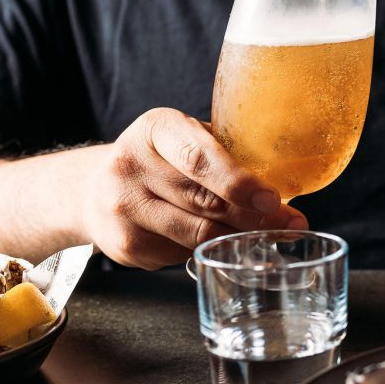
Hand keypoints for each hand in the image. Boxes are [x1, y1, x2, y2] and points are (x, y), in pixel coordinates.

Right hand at [78, 108, 307, 269]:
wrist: (93, 187)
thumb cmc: (161, 159)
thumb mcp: (186, 137)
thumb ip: (225, 152)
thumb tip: (287, 182)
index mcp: (155, 130)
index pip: (198, 156)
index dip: (238, 181)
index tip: (271, 199)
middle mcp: (131, 166)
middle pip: (204, 200)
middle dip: (254, 216)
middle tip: (291, 223)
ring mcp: (124, 209)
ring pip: (197, 233)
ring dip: (239, 238)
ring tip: (272, 237)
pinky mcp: (124, 244)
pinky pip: (182, 253)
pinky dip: (211, 250)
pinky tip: (224, 243)